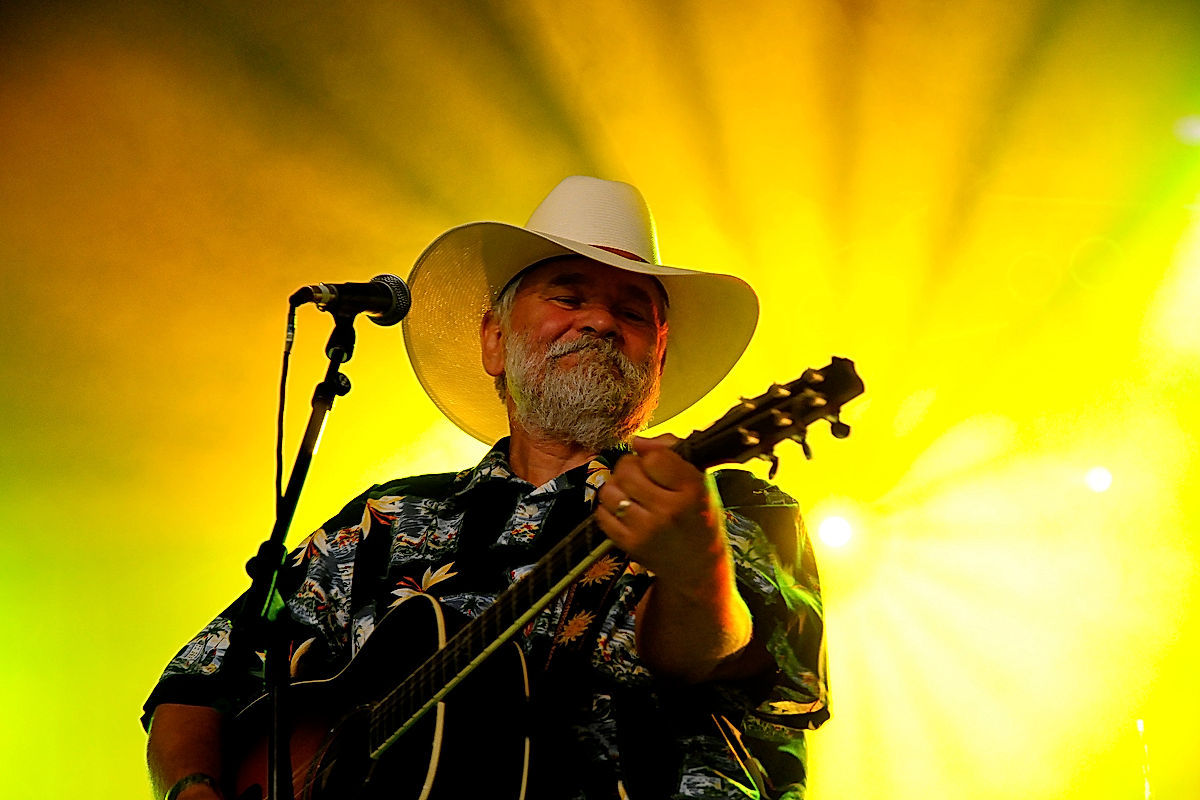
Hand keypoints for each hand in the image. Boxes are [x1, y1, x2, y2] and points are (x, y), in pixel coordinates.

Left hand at [595, 434, 726, 592]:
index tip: (657, 466)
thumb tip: (637, 442)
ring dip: (617, 487)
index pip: (655, 456)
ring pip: (610, 490)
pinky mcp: (629, 544)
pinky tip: (625, 510)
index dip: (652, 457)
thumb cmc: (699, 518)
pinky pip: (602, 513)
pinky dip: (609, 507)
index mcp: (692, 490)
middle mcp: (669, 510)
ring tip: (631, 494)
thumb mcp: (699, 482)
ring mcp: (647, 530)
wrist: (698, 567)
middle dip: (630, 468)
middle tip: (641, 477)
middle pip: (627, 470)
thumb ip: (671, 452)